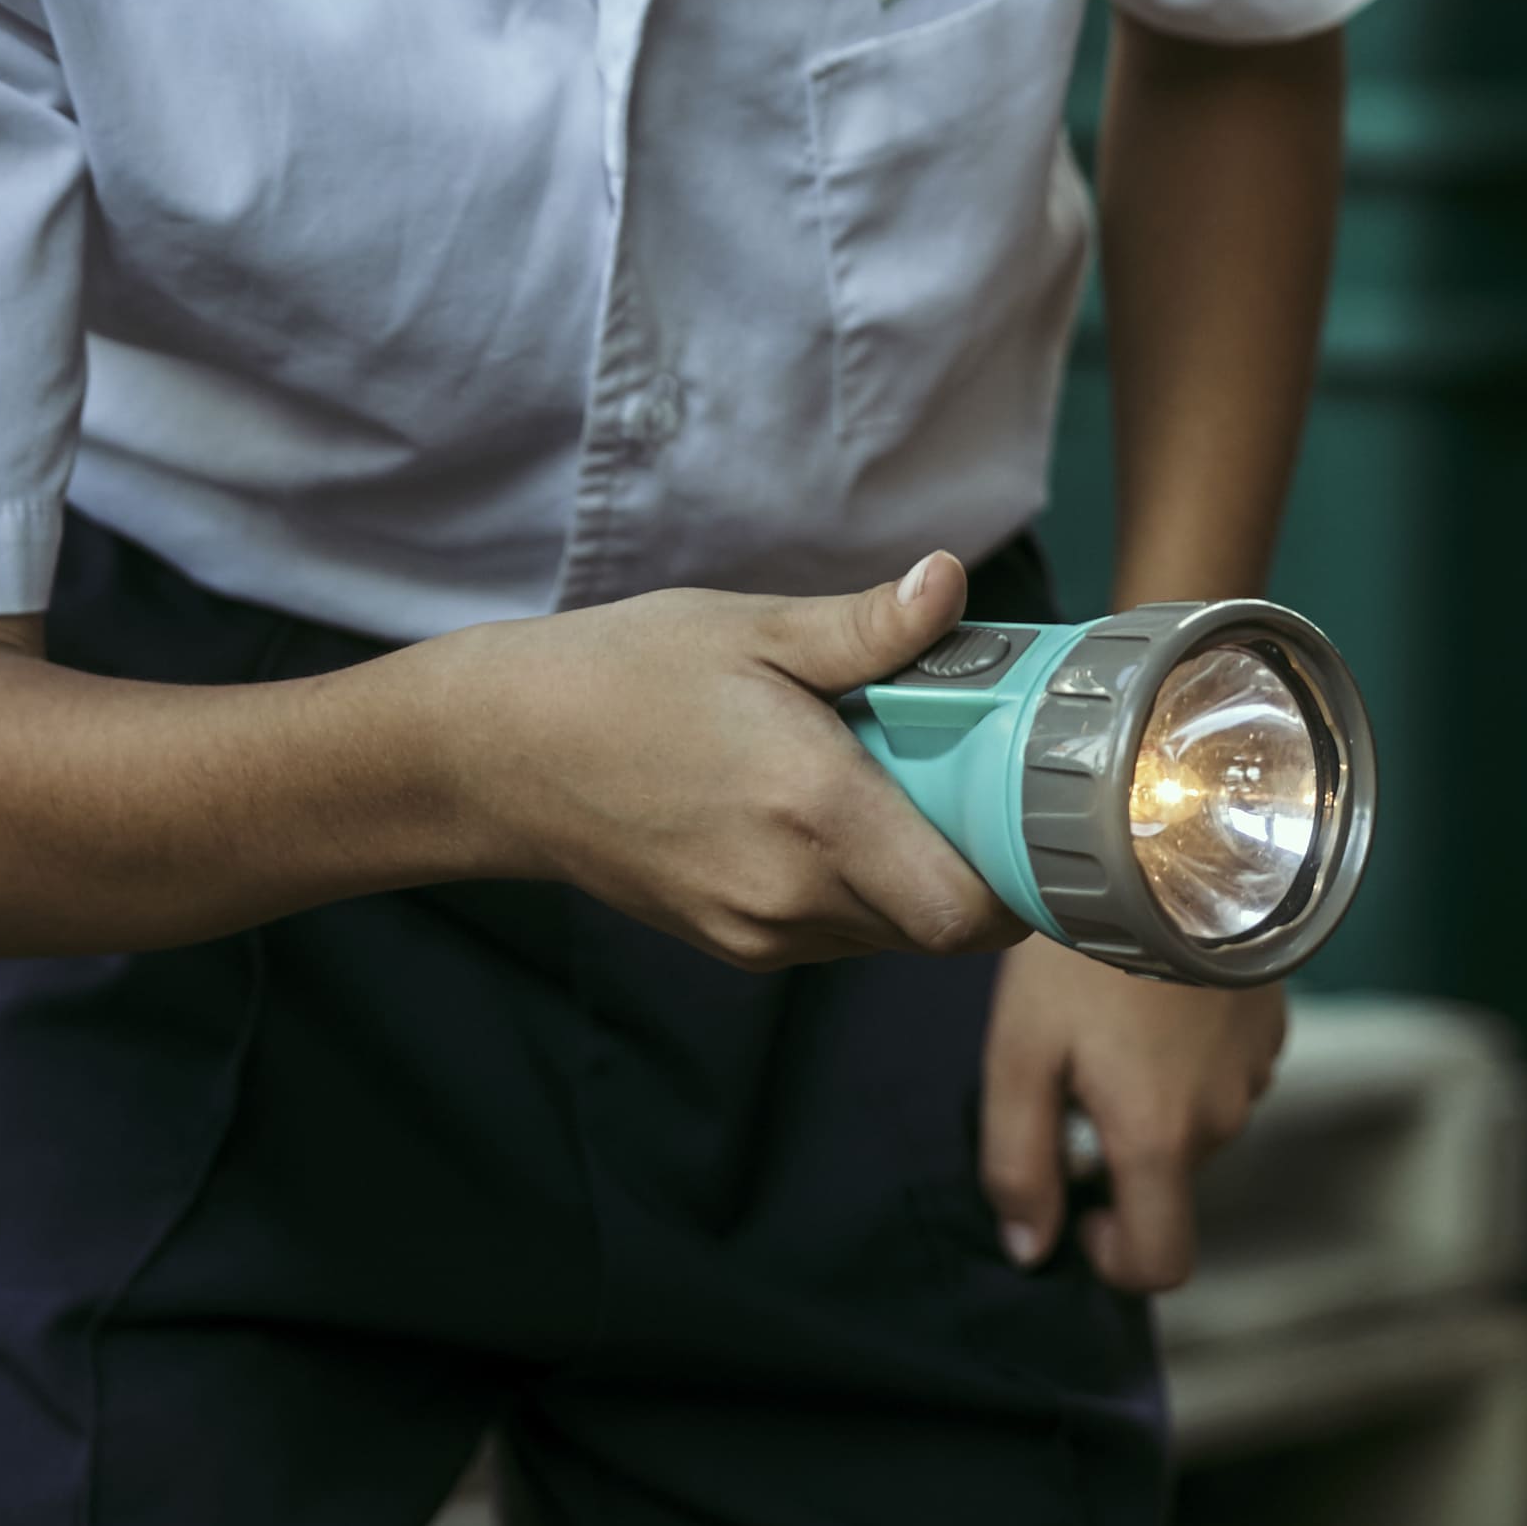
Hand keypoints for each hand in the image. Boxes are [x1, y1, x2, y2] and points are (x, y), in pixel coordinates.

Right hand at [435, 555, 1016, 968]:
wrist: (497, 754)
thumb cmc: (620, 676)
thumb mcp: (752, 629)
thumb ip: (868, 627)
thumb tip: (952, 581)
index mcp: (817, 817)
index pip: (969, 910)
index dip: (1020, 876)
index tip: (1029, 810)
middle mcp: (794, 897)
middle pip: (941, 928)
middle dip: (975, 863)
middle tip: (967, 776)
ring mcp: (758, 932)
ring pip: (889, 934)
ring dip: (914, 875)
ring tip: (887, 783)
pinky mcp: (731, 944)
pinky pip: (834, 931)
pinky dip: (858, 886)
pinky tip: (827, 811)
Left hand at [980, 937, 1287, 1290]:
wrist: (1167, 845)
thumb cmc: (1082, 949)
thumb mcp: (1018, 1053)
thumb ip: (1018, 1162)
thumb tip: (1029, 1247)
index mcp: (1159, 1138)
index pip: (1162, 1263)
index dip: (1117, 1258)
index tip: (1084, 1213)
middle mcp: (1221, 1118)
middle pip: (1169, 1179)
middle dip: (1122, 1149)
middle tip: (1076, 1066)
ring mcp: (1255, 1069)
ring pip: (1198, 1123)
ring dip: (1158, 1099)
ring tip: (1115, 1020)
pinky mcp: (1272, 1024)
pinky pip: (1225, 1073)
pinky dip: (1190, 1058)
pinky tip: (1157, 998)